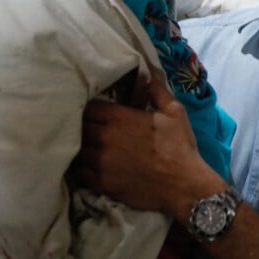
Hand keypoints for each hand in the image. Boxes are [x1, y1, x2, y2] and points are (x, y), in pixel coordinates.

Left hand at [72, 72, 218, 216]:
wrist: (183, 185)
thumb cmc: (179, 146)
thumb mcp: (175, 111)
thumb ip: (157, 90)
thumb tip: (147, 73)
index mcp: (119, 117)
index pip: (88, 107)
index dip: (87, 107)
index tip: (92, 109)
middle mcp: (105, 137)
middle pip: (77, 127)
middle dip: (79, 125)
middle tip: (83, 126)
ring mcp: (100, 162)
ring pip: (75, 150)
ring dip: (76, 146)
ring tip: (79, 145)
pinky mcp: (101, 183)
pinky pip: (78, 173)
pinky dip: (78, 168)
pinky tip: (82, 165)